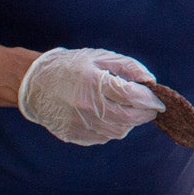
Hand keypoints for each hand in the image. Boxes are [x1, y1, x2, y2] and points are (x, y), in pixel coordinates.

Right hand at [17, 47, 162, 145]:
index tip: (159, 99)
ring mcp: (80, 124)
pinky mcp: (74, 135)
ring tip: (129, 110)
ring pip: (119, 131)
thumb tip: (150, 81)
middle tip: (152, 108)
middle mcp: (87, 107)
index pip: (132, 96)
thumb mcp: (99, 57)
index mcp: (94, 83)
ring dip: (130, 123)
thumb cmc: (70, 67)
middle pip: (129, 118)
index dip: (150, 99)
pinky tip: (110, 117)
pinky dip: (114, 129)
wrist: (34, 84)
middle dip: (145, 114)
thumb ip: (128, 66)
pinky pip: (104, 137)